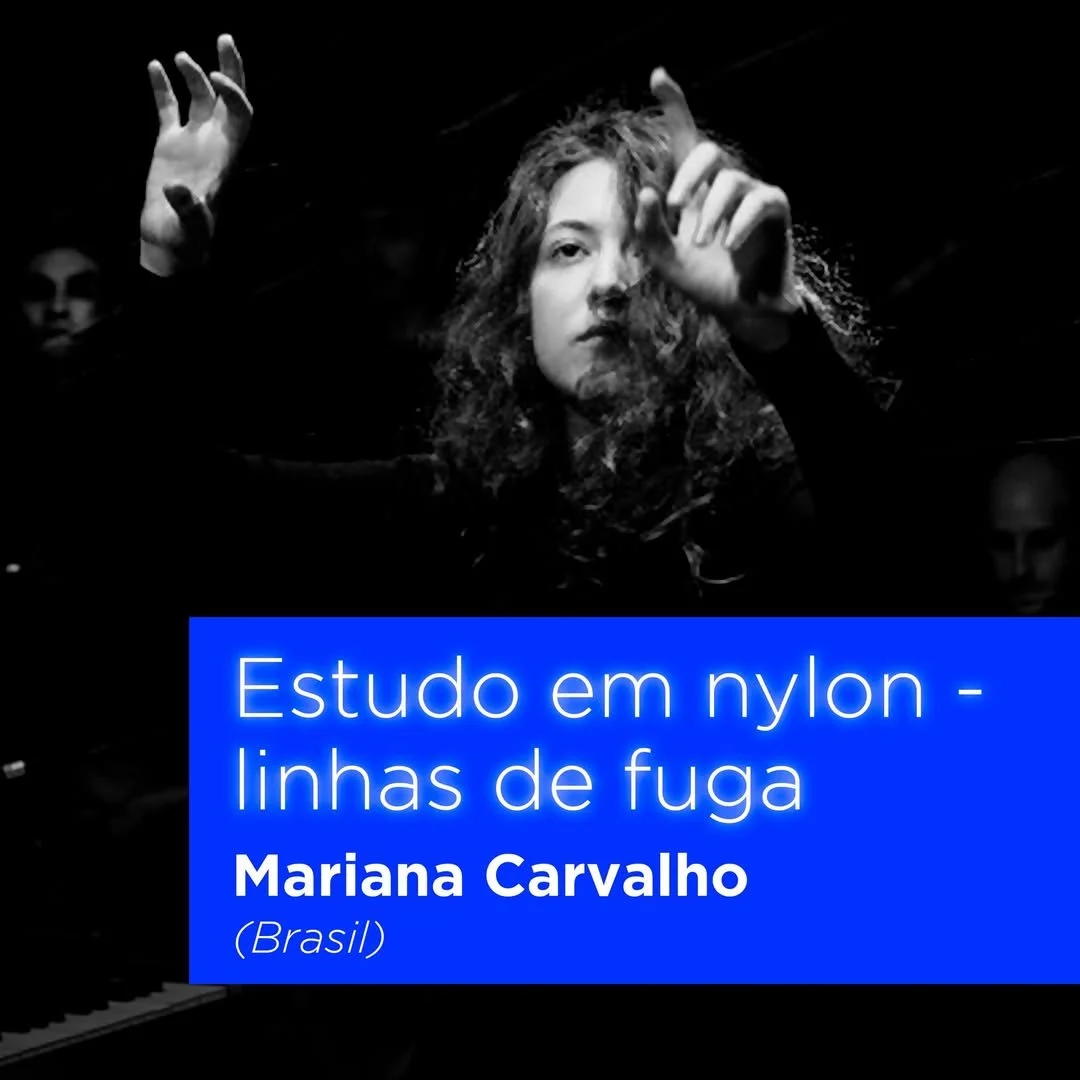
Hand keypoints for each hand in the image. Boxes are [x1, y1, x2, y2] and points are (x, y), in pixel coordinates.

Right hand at [140, 34, 252, 274]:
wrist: (170, 244)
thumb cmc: (186, 239)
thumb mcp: (191, 226)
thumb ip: (189, 208)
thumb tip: (177, 189)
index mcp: (225, 157)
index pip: (239, 115)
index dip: (232, 93)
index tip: (214, 78)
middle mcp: (213, 144)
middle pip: (229, 99)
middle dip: (231, 69)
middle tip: (225, 37)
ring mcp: (192, 142)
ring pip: (199, 98)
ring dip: (193, 74)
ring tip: (179, 55)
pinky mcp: (169, 145)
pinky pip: (168, 108)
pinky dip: (162, 87)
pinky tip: (152, 65)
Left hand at [636, 69, 801, 350]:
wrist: (738, 310)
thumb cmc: (702, 281)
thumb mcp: (664, 258)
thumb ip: (649, 228)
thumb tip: (646, 192)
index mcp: (694, 190)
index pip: (686, 138)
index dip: (675, 106)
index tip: (658, 76)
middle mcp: (723, 184)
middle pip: (707, 152)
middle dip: (686, 176)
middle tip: (675, 207)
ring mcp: (751, 195)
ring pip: (729, 181)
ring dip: (709, 213)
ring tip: (701, 244)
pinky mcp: (774, 211)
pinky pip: (759, 201)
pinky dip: (739, 222)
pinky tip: (728, 245)